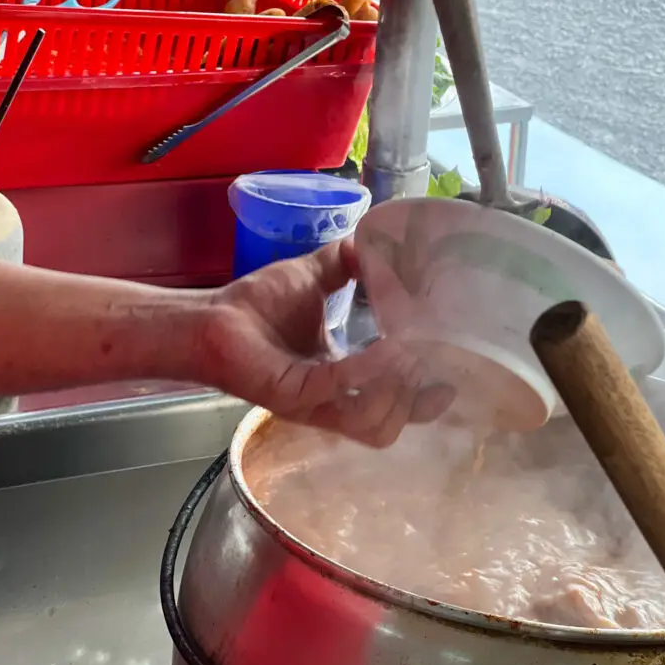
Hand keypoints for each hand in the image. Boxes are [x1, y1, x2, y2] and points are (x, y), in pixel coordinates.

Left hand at [200, 240, 454, 446]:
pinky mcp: (293, 397)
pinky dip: (363, 374)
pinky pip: (338, 393)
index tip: (452, 378)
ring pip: (372, 425)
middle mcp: (333, 400)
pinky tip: (381, 349)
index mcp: (344, 380)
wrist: (211, 318)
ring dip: (396, 393)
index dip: (426, 400)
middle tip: (428, 364)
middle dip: (416, 401)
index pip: (395, 405)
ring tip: (407, 355)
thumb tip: (375, 238)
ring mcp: (314, 404)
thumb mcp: (314, 278)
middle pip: (391, 426)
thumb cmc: (257, 306)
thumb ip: (346, 263)